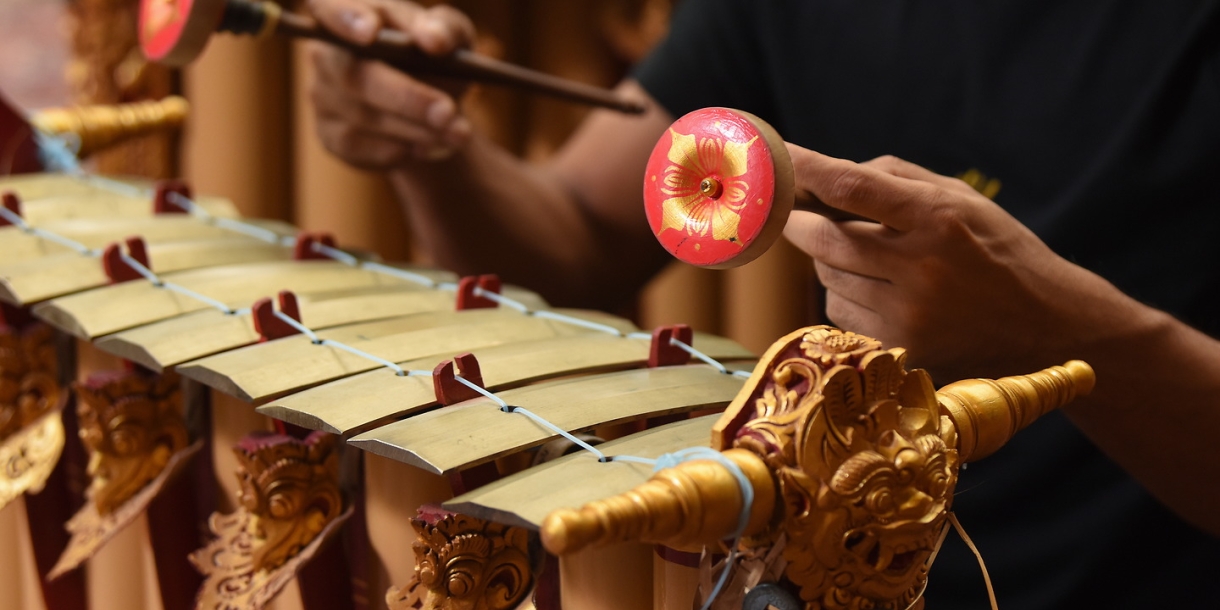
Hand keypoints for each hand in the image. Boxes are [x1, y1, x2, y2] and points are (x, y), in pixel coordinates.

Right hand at [307, 0, 475, 167]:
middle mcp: (327, 51)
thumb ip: (445, 29)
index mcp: (352, 11)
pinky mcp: (329, 134)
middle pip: (355, 75)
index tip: (371, 32)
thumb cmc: (435, 58)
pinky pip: (357, 147)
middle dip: (407, 97)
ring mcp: (322, 94)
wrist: (430, 104)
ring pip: (363, 116)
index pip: (330, 6)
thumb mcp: (451, 37)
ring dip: (415, 129)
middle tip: (448, 113)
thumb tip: (433, 40)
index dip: (345, 18)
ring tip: (456, 134)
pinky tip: (426, 147)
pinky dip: (397, 150)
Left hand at [781, 148, 1129, 379]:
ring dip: (829, 260)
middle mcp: (921, 268)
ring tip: (864, 256)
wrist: (1046, 326)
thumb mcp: (962, 200)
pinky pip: (841, 313)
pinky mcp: (899, 348)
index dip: (807, 170)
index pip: (853, 186)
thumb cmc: (997, 251)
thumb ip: (896, 180)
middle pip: (825, 239)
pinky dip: (845, 295)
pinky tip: (878, 291)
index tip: (779, 157)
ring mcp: (908, 314)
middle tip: (789, 212)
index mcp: (938, 219)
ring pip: (829, 277)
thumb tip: (830, 173)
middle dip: (798, 223)